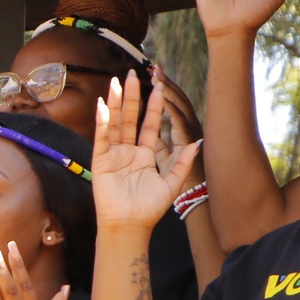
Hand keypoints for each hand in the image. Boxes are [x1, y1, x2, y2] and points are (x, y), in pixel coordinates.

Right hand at [93, 72, 200, 232]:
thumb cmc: (149, 208)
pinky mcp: (100, 161)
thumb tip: (199, 142)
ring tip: (116, 82)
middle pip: (130, 117)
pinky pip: (101, 138)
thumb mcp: (172, 183)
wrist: (129, 225)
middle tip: (133, 74)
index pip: (150, 124)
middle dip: (132, 96)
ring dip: (115, 102)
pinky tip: (102, 106)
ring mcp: (113, 154)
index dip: (154, 105)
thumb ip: (183, 162)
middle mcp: (128, 151)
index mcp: (146, 154)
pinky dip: (102, 122)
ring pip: (115, 123)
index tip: (158, 86)